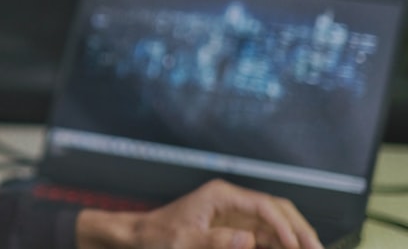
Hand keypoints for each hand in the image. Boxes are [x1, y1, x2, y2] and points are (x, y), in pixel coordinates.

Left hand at [75, 179, 323, 248]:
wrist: (140, 237)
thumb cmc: (158, 237)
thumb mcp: (183, 241)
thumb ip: (215, 241)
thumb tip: (249, 239)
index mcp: (221, 196)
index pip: (264, 206)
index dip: (284, 227)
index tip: (297, 247)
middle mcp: (233, 201)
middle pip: (277, 210)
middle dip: (300, 230)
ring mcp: (235, 214)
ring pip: (276, 223)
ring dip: (295, 238)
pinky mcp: (234, 229)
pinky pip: (265, 236)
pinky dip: (280, 244)